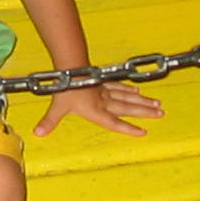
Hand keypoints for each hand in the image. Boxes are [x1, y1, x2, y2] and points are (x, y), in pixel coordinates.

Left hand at [32, 82, 162, 137]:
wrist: (69, 67)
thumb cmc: (65, 88)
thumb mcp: (57, 106)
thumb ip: (50, 121)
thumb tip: (38, 133)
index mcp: (96, 110)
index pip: (115, 122)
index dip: (128, 128)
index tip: (143, 132)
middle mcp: (104, 101)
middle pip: (128, 108)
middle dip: (144, 112)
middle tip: (160, 114)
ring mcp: (105, 91)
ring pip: (128, 96)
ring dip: (142, 101)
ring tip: (157, 104)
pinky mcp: (104, 82)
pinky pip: (120, 87)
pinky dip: (130, 90)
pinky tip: (138, 92)